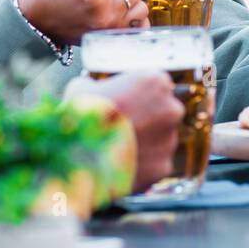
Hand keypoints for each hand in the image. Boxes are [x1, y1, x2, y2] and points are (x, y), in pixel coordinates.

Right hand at [67, 72, 182, 192]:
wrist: (78, 155)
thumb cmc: (80, 116)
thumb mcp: (82, 88)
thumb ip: (97, 86)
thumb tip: (91, 88)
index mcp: (156, 82)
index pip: (155, 85)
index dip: (137, 95)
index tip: (125, 103)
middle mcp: (170, 108)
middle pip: (163, 111)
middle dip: (147, 119)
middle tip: (121, 127)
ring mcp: (170, 139)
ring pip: (160, 139)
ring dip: (145, 143)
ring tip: (116, 148)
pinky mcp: (164, 166)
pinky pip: (155, 164)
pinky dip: (141, 165)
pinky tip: (120, 164)